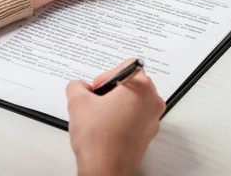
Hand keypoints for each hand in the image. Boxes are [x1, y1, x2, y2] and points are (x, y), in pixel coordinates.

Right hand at [67, 60, 164, 175]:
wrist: (106, 170)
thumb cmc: (99, 139)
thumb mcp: (77, 102)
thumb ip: (77, 86)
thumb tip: (79, 87)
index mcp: (141, 87)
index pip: (127, 65)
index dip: (107, 74)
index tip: (98, 88)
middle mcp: (153, 100)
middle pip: (133, 82)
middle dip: (113, 89)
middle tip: (97, 101)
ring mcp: (153, 117)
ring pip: (135, 100)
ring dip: (118, 103)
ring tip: (101, 116)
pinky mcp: (149, 132)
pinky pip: (137, 116)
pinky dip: (124, 118)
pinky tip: (108, 128)